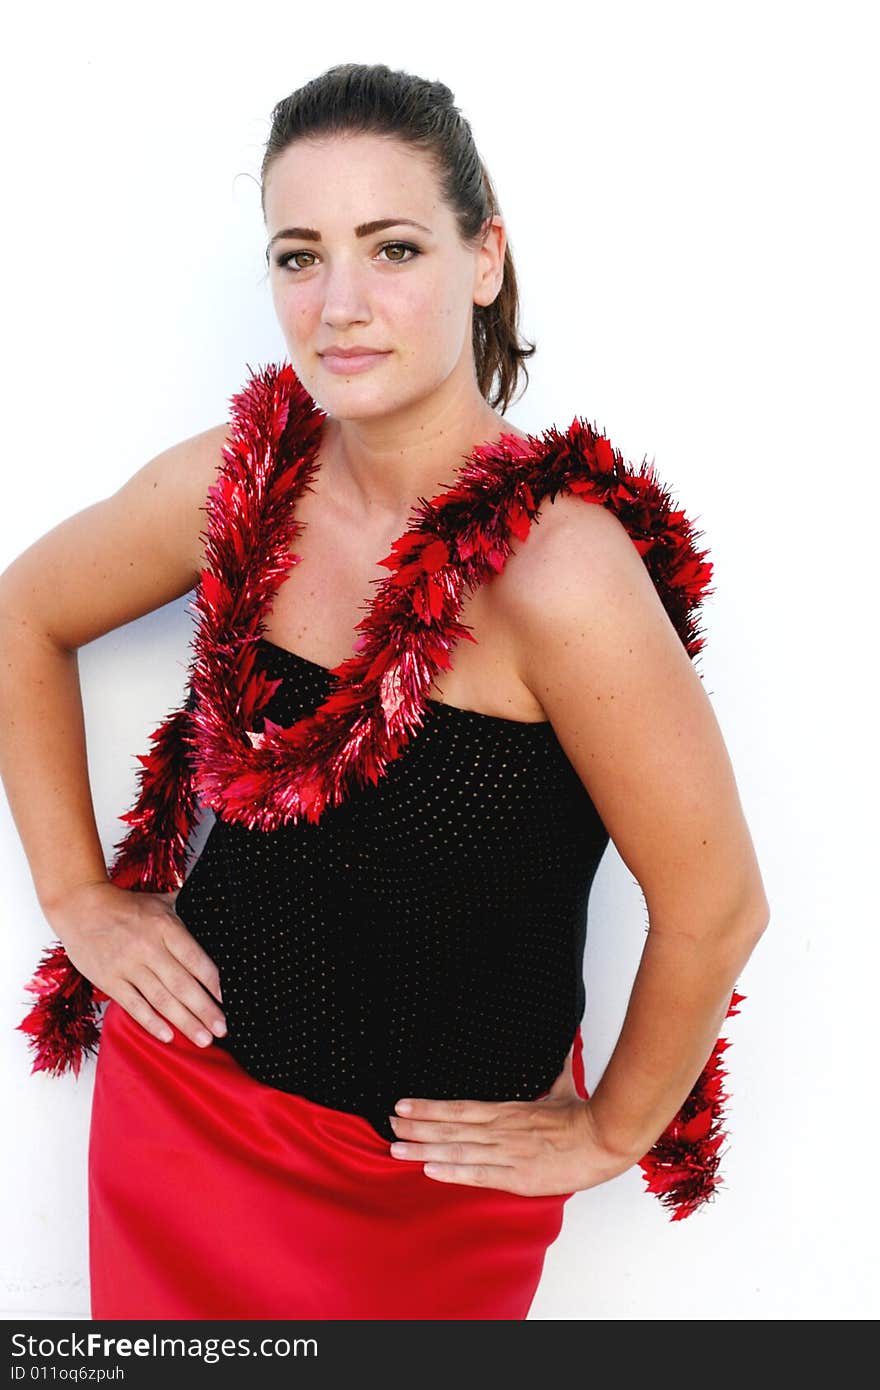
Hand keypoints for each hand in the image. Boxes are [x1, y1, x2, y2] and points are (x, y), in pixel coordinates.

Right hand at [46, 879, 226, 1049]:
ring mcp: (128, 965)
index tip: (228, 1000)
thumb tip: (218, 909)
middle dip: (205, 1009)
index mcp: (165, 927)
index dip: (213, 981)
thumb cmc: (125, 906)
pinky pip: (134, 1005)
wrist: (81, 907)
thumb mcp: (161, 901)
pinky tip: (168, 1036)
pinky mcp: (109, 980)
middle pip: (182, 984)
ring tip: (203, 1039)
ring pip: (161, 999)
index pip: (195, 958)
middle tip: (222, 1029)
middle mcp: (148, 947)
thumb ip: (188, 908)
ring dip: (184, 1021)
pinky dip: (151, 1022)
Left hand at [388, 1046, 637, 1195]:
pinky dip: (453, 1172)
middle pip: (450, 1128)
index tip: (402, 1106)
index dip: (429, 1108)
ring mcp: (507, 1154)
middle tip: (386, 1126)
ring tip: (396, 1150)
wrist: (604, 1139)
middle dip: (417, 1128)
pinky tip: (430, 1170)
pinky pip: (479, 1174)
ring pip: (457, 1150)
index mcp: (507, 1111)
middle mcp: (500, 1131)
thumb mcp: (561, 1086)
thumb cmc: (582, 1115)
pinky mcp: (518, 1177)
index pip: (459, 1108)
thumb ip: (554, 1065)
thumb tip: (563, 1035)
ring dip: (424, 1150)